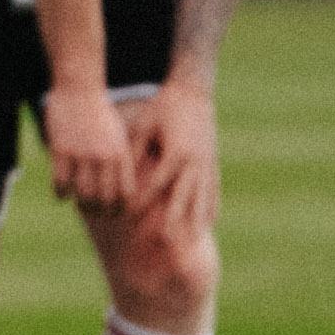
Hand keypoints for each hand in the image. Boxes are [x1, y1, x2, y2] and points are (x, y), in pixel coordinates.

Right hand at [42, 82, 132, 217]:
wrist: (80, 90)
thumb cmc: (101, 114)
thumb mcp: (120, 136)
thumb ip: (122, 160)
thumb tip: (123, 187)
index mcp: (121, 154)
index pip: (125, 192)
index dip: (120, 208)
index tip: (115, 213)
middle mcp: (103, 157)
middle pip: (104, 197)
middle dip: (101, 211)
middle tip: (97, 214)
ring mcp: (81, 154)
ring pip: (82, 193)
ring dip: (81, 205)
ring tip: (80, 206)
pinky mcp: (61, 150)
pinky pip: (60, 182)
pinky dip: (61, 193)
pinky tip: (61, 194)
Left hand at [126, 83, 217, 245]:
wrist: (193, 92)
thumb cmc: (163, 107)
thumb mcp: (144, 125)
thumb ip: (134, 149)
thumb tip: (121, 171)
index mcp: (176, 153)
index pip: (157, 184)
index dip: (143, 201)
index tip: (131, 216)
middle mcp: (194, 162)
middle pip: (183, 197)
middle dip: (175, 220)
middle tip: (167, 241)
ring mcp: (207, 164)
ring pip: (202, 198)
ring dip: (196, 219)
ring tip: (192, 240)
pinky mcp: (213, 162)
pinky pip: (214, 190)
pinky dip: (211, 207)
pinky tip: (209, 223)